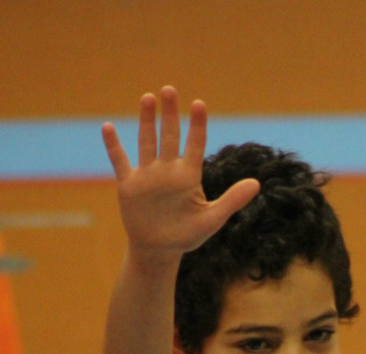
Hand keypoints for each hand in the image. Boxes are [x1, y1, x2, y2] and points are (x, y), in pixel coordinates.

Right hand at [101, 87, 259, 264]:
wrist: (160, 251)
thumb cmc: (188, 236)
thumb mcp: (212, 219)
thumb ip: (233, 200)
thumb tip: (257, 183)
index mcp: (189, 176)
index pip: (195, 144)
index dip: (197, 125)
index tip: (199, 104)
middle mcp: (168, 170)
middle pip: (170, 136)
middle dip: (170, 114)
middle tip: (169, 89)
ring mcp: (148, 175)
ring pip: (147, 142)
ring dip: (147, 121)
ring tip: (148, 97)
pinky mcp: (129, 185)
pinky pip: (120, 161)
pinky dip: (114, 146)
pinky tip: (108, 127)